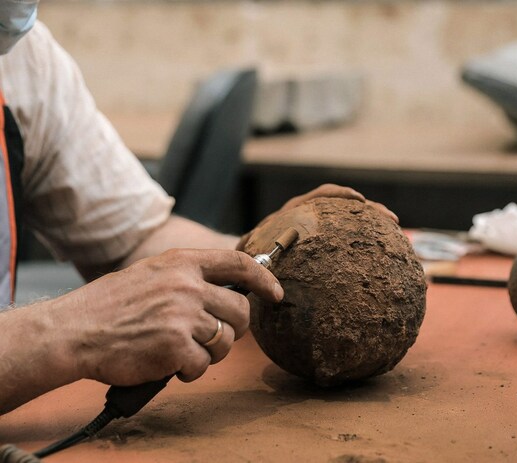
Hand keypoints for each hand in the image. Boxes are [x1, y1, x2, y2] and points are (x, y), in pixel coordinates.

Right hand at [60, 248, 282, 385]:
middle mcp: (187, 285)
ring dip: (209, 352)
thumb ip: (188, 278)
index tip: (275, 293)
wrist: (75, 331)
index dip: (263, 279)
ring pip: (225, 341)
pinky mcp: (176, 347)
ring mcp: (183, 315)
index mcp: (182, 262)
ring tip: (183, 351)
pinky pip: (203, 365)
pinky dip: (188, 370)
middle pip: (241, 310)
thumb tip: (227, 290)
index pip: (238, 263)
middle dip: (233, 329)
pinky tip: (167, 363)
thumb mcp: (153, 274)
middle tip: (212, 336)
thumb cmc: (112, 306)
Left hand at [237, 183, 397, 249]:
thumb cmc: (247, 259)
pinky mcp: (324, 242)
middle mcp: (309, 218)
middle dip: (369, 208)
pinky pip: (347, 238)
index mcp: (292, 215)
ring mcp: (319, 229)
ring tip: (394, 232)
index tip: (359, 199)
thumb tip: (263, 269)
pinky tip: (382, 257)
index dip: (338, 195)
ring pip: (349, 220)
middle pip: (343, 205)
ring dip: (372, 223)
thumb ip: (254, 254)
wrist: (248, 263)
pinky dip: (364, 241)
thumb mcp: (249, 255)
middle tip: (391, 218)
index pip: (318, 197)